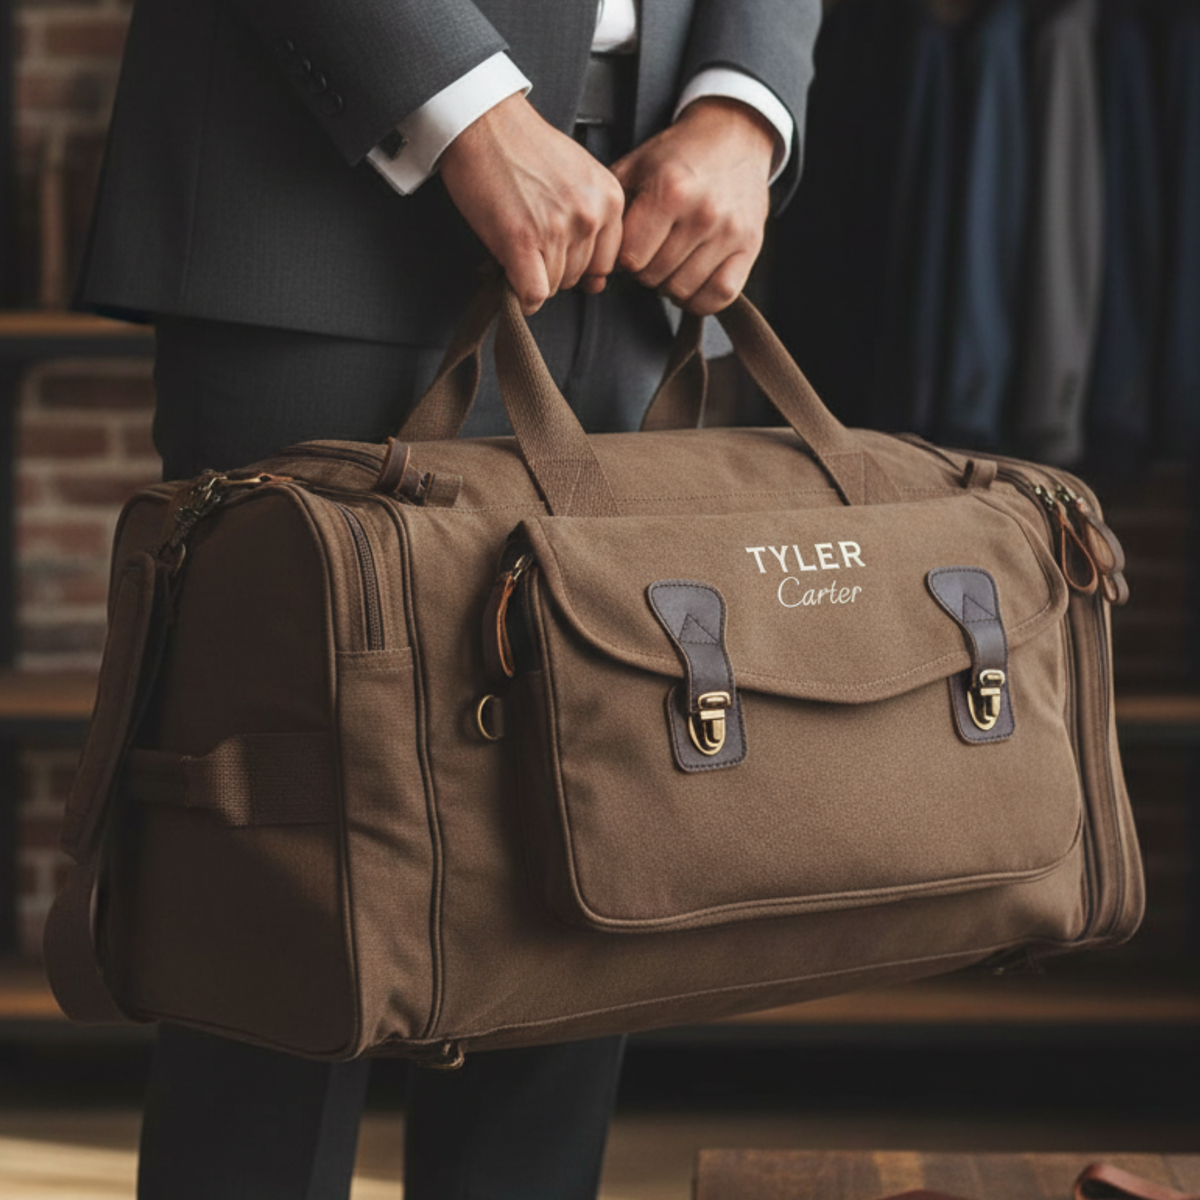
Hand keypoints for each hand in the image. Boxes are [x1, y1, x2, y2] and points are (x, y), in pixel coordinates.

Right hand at [439, 93, 625, 313]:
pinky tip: (512, 276)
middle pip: (577, 278)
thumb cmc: (523, 147)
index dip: (577, 263)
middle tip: (530, 239)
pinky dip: (521, 295)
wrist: (483, 121)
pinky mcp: (523, 241)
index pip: (605, 263)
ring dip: (530, 275)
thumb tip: (596, 280)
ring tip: (516, 241)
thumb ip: (594, 219)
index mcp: (609, 198)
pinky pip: (532, 294)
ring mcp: (558, 230)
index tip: (558, 250)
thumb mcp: (579, 176)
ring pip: (552, 287)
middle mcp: (590, 215)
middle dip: (552, 268)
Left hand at [611, 97, 775, 314]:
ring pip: (683, 291)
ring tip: (671, 262)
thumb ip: (613, 209)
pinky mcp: (750, 246)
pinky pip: (719, 296)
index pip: (630, 258)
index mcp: (670, 190)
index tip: (630, 246)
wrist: (734, 134)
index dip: (623, 258)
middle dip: (645, 271)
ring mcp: (729, 233)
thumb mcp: (636, 166)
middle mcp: (703, 213)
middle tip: (652, 252)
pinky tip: (693, 281)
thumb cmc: (680, 155)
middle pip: (655, 277)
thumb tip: (594, 255)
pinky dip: (701, 299)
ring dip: (671, 285)